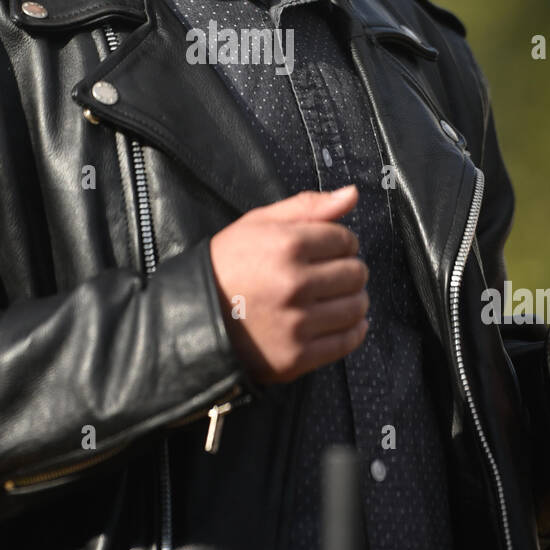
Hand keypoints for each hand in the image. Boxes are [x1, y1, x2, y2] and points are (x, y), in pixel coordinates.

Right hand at [209, 184, 369, 385]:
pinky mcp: (296, 356)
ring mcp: (296, 323)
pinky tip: (339, 321)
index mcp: (287, 245)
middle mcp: (295, 284)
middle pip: (356, 273)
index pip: (346, 240)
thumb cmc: (228, 264)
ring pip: (356, 307)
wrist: (192, 317)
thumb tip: (353, 193)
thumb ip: (308, 206)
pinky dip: (353, 331)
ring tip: (332, 298)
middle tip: (329, 275)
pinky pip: (347, 341)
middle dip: (348, 270)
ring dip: (353, 300)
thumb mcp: (258, 223)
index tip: (328, 250)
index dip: (341, 242)